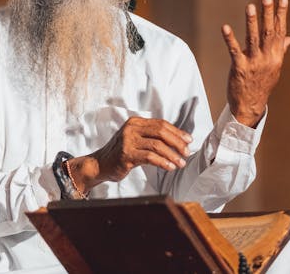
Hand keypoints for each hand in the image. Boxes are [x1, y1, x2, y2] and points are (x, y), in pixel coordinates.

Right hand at [69, 117, 192, 192]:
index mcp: (135, 122)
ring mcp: (127, 141)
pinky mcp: (126, 154)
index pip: (161, 124)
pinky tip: (170, 167)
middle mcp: (131, 129)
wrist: (100, 164)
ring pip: (157, 145)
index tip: (189, 140)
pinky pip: (149, 157)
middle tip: (187, 152)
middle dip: (177, 142)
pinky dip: (163, 162)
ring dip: (172, 155)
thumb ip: (151, 136)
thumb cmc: (121, 153)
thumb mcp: (135, 139)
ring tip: (181, 163)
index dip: (177, 132)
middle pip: (160, 132)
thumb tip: (178, 141)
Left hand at [222, 0, 289, 126]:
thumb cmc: (261, 83)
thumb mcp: (274, 67)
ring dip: (251, 22)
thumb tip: (289, 37)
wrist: (251, 105)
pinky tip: (225, 27)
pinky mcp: (240, 68)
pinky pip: (234, 50)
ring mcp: (254, 63)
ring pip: (253, 39)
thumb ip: (280, 50)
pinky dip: (230, 38)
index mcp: (276, 56)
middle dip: (268, 13)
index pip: (280, 31)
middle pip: (268, 31)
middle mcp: (267, 58)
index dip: (281, 14)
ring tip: (250, 6)